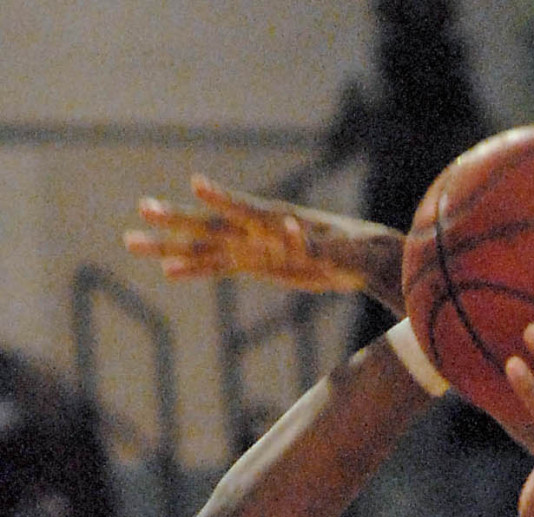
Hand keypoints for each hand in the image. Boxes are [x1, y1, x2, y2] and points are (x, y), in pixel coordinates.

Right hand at [124, 174, 405, 307]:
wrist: (360, 258)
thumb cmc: (357, 250)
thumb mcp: (341, 252)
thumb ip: (315, 245)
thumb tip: (291, 230)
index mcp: (279, 221)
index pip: (245, 208)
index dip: (222, 199)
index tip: (196, 186)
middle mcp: (257, 231)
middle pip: (210, 226)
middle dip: (176, 220)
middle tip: (142, 208)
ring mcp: (251, 247)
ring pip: (203, 245)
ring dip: (170, 246)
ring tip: (132, 241)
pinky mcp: (253, 263)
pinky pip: (216, 267)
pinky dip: (193, 269)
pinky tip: (167, 271)